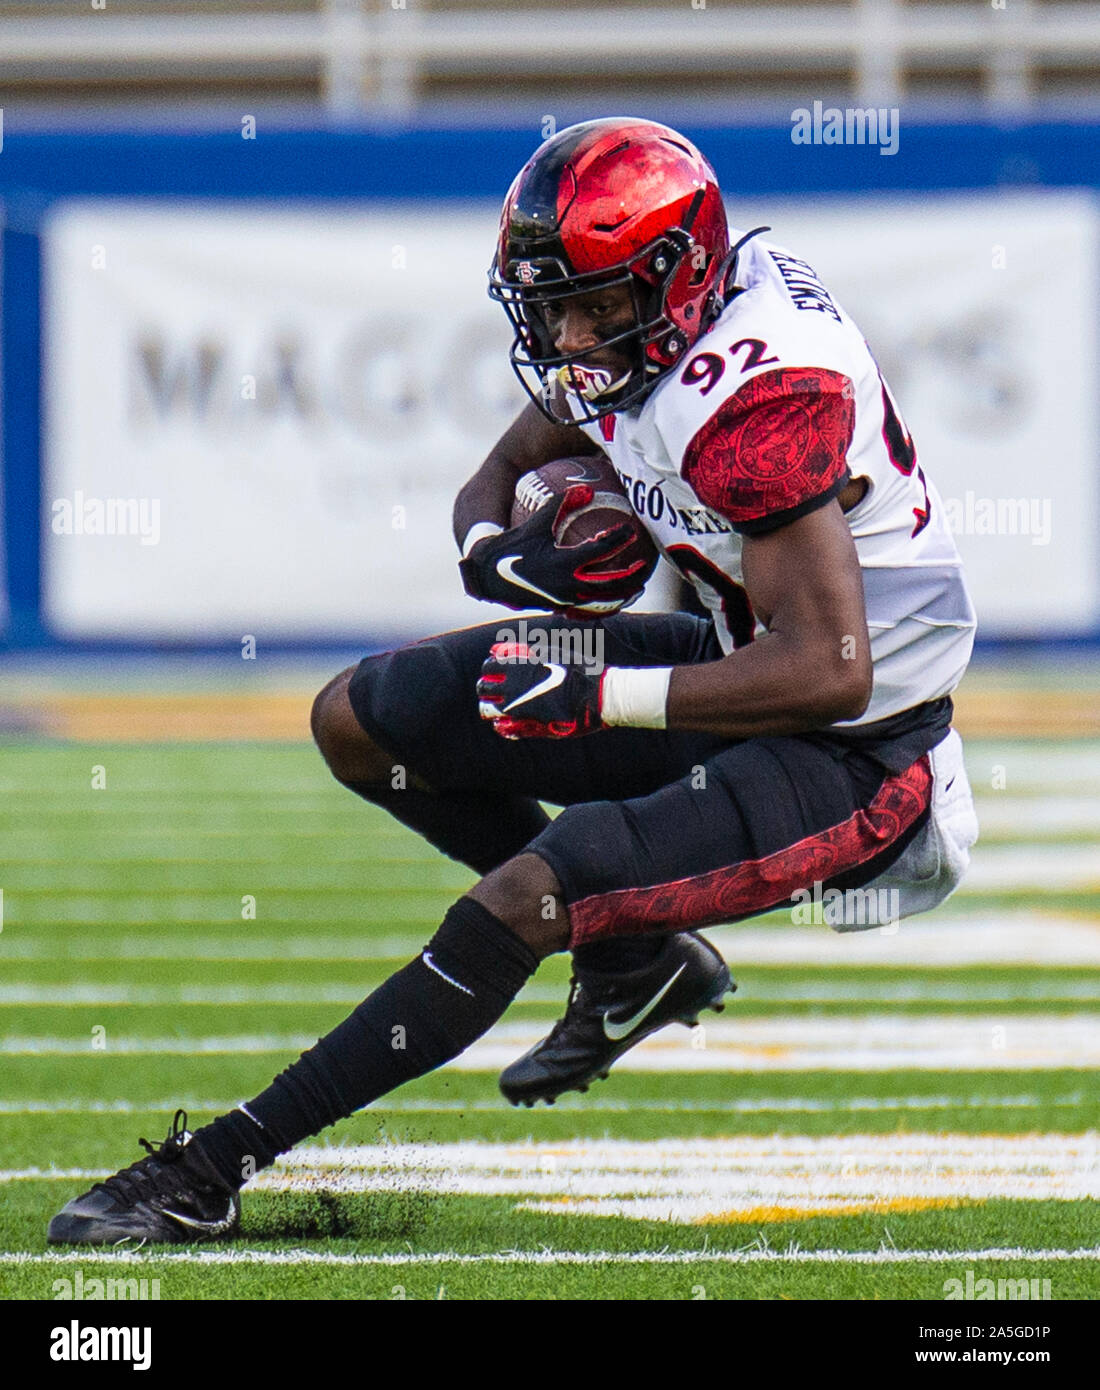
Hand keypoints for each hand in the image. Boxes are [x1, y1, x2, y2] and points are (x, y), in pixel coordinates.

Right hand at [459, 485, 646, 615]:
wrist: (489, 576)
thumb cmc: (512, 546)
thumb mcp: (536, 522)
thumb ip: (561, 504)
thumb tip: (586, 489)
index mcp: (564, 563)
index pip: (601, 550)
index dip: (618, 537)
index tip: (629, 529)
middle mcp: (568, 585)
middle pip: (611, 584)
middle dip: (631, 576)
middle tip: (643, 565)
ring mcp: (565, 600)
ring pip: (602, 601)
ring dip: (621, 593)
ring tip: (635, 585)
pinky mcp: (560, 607)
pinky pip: (588, 606)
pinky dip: (603, 601)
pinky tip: (610, 594)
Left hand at [477, 642, 604, 738]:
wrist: (598, 695)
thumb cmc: (579, 670)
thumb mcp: (552, 652)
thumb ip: (524, 651)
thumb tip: (499, 650)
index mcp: (518, 665)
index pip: (489, 666)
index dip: (490, 668)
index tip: (496, 671)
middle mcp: (514, 686)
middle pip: (484, 688)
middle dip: (486, 688)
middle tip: (493, 690)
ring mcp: (519, 708)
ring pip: (488, 710)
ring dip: (490, 708)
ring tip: (498, 708)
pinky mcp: (529, 726)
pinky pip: (505, 729)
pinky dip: (502, 726)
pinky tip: (506, 724)